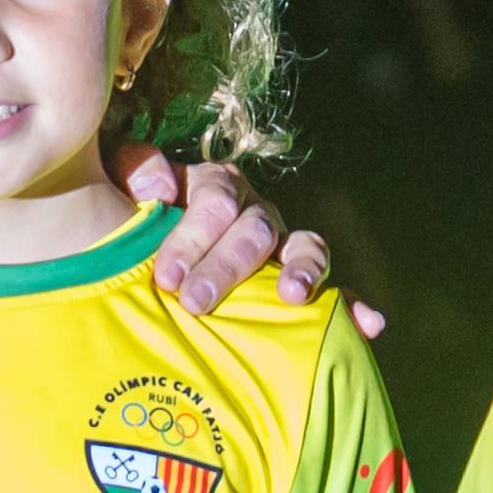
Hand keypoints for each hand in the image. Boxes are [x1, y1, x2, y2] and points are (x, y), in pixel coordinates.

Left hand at [119, 144, 376, 337]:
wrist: (146, 256)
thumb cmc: (135, 224)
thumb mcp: (123, 186)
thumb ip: (135, 168)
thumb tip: (162, 188)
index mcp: (216, 187)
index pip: (214, 201)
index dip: (191, 236)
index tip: (166, 275)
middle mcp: (256, 213)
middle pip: (255, 229)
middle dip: (227, 266)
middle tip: (197, 302)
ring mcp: (284, 247)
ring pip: (307, 247)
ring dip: (303, 269)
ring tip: (293, 296)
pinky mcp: (301, 282)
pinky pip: (336, 292)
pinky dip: (354, 306)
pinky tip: (370, 324)